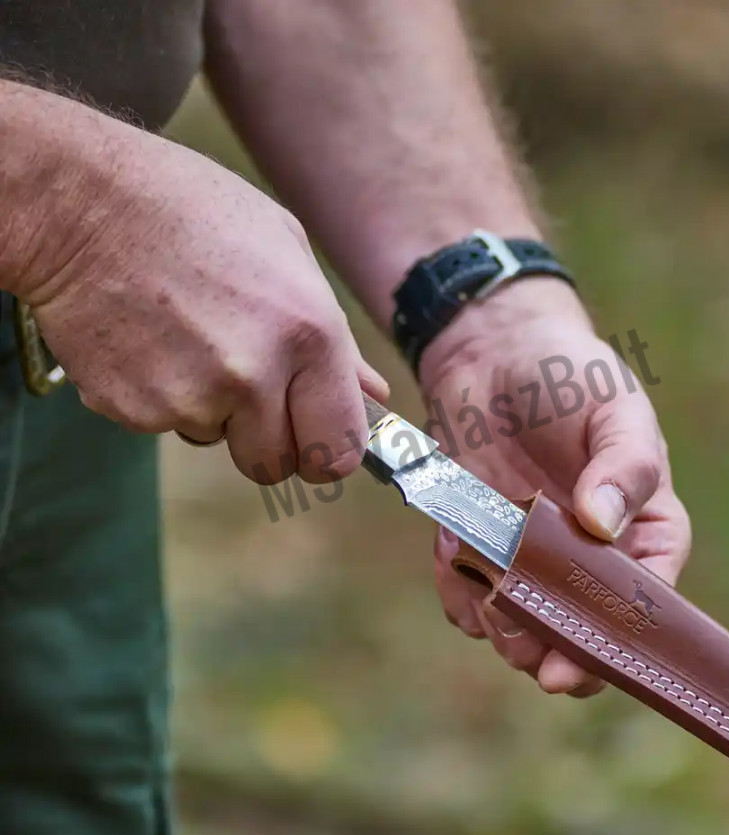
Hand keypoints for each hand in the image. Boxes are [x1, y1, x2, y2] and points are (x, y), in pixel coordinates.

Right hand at [18, 123, 386, 482]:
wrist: (81, 200)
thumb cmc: (194, 212)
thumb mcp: (289, 253)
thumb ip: (338, 341)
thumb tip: (372, 395)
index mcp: (308, 335)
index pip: (338, 451)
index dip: (329, 452)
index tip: (317, 440)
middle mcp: (252, 376)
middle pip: (273, 465)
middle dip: (267, 439)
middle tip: (248, 389)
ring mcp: (187, 397)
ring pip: (216, 441)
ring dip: (212, 410)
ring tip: (190, 337)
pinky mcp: (131, 408)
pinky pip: (165, 425)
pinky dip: (163, 396)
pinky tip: (154, 340)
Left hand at [420, 280, 690, 697]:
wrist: (492, 353)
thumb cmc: (570, 374)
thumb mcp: (614, 408)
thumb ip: (622, 464)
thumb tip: (603, 526)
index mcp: (642, 529)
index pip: (648, 601)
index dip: (621, 643)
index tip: (583, 666)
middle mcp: (589, 557)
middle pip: (582, 636)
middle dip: (557, 655)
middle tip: (532, 655)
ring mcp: (530, 559)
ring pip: (522, 631)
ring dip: (503, 629)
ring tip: (488, 594)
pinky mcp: (480, 550)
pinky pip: (467, 598)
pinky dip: (457, 591)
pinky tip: (454, 554)